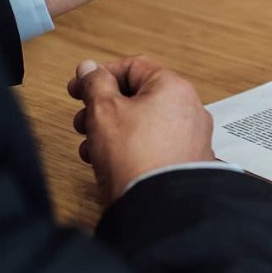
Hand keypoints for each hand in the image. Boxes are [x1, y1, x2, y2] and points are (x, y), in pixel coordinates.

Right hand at [68, 56, 213, 201]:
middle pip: (139, 96)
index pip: (134, 66)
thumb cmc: (137, 157)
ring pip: (144, 123)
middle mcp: (190, 108)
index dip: (101, 74)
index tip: (79, 87)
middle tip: (83, 121)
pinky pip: (155, 145)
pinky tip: (109, 163)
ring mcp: (192, 136)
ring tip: (92, 147)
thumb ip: (95, 84)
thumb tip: (90, 68)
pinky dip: (131, 148)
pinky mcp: (188, 160)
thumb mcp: (104, 111)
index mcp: (174, 87)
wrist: (161, 205)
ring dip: (112, 130)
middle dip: (103, 108)